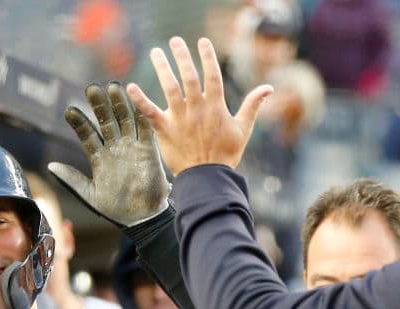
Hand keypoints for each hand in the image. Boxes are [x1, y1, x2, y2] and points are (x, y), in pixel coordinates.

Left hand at [48, 81, 170, 225]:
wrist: (141, 217)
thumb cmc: (114, 209)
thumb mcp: (89, 195)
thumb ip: (72, 180)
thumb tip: (50, 166)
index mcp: (99, 158)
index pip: (87, 135)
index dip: (79, 122)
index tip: (69, 110)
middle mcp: (115, 148)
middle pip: (106, 121)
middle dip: (99, 105)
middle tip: (92, 88)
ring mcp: (132, 146)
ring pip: (125, 119)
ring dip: (119, 104)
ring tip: (112, 87)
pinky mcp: (148, 149)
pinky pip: (145, 127)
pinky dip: (140, 113)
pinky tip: (135, 99)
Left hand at [125, 37, 272, 175]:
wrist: (208, 177)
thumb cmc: (226, 154)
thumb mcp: (244, 128)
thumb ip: (253, 105)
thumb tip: (268, 88)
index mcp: (216, 107)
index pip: (212, 75)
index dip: (207, 57)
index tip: (202, 41)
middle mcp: (197, 109)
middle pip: (189, 77)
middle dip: (182, 56)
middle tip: (175, 40)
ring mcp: (180, 119)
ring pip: (170, 88)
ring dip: (162, 68)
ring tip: (155, 52)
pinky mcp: (165, 130)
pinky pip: (150, 112)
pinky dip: (140, 99)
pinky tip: (130, 87)